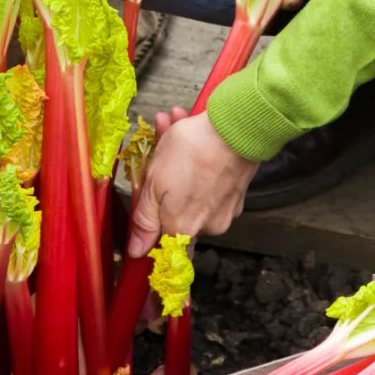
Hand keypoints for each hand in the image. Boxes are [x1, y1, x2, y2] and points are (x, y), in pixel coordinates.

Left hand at [127, 107, 258, 254]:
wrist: (237, 128)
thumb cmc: (191, 152)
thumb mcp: (155, 183)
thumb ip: (145, 219)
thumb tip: (137, 251)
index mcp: (183, 228)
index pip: (164, 245)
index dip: (153, 226)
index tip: (148, 201)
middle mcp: (207, 225)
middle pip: (176, 208)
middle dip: (162, 177)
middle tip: (156, 145)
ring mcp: (226, 207)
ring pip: (194, 186)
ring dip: (178, 157)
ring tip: (170, 122)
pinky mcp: (238, 189)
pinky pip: (212, 177)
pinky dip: (200, 158)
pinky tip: (190, 127)